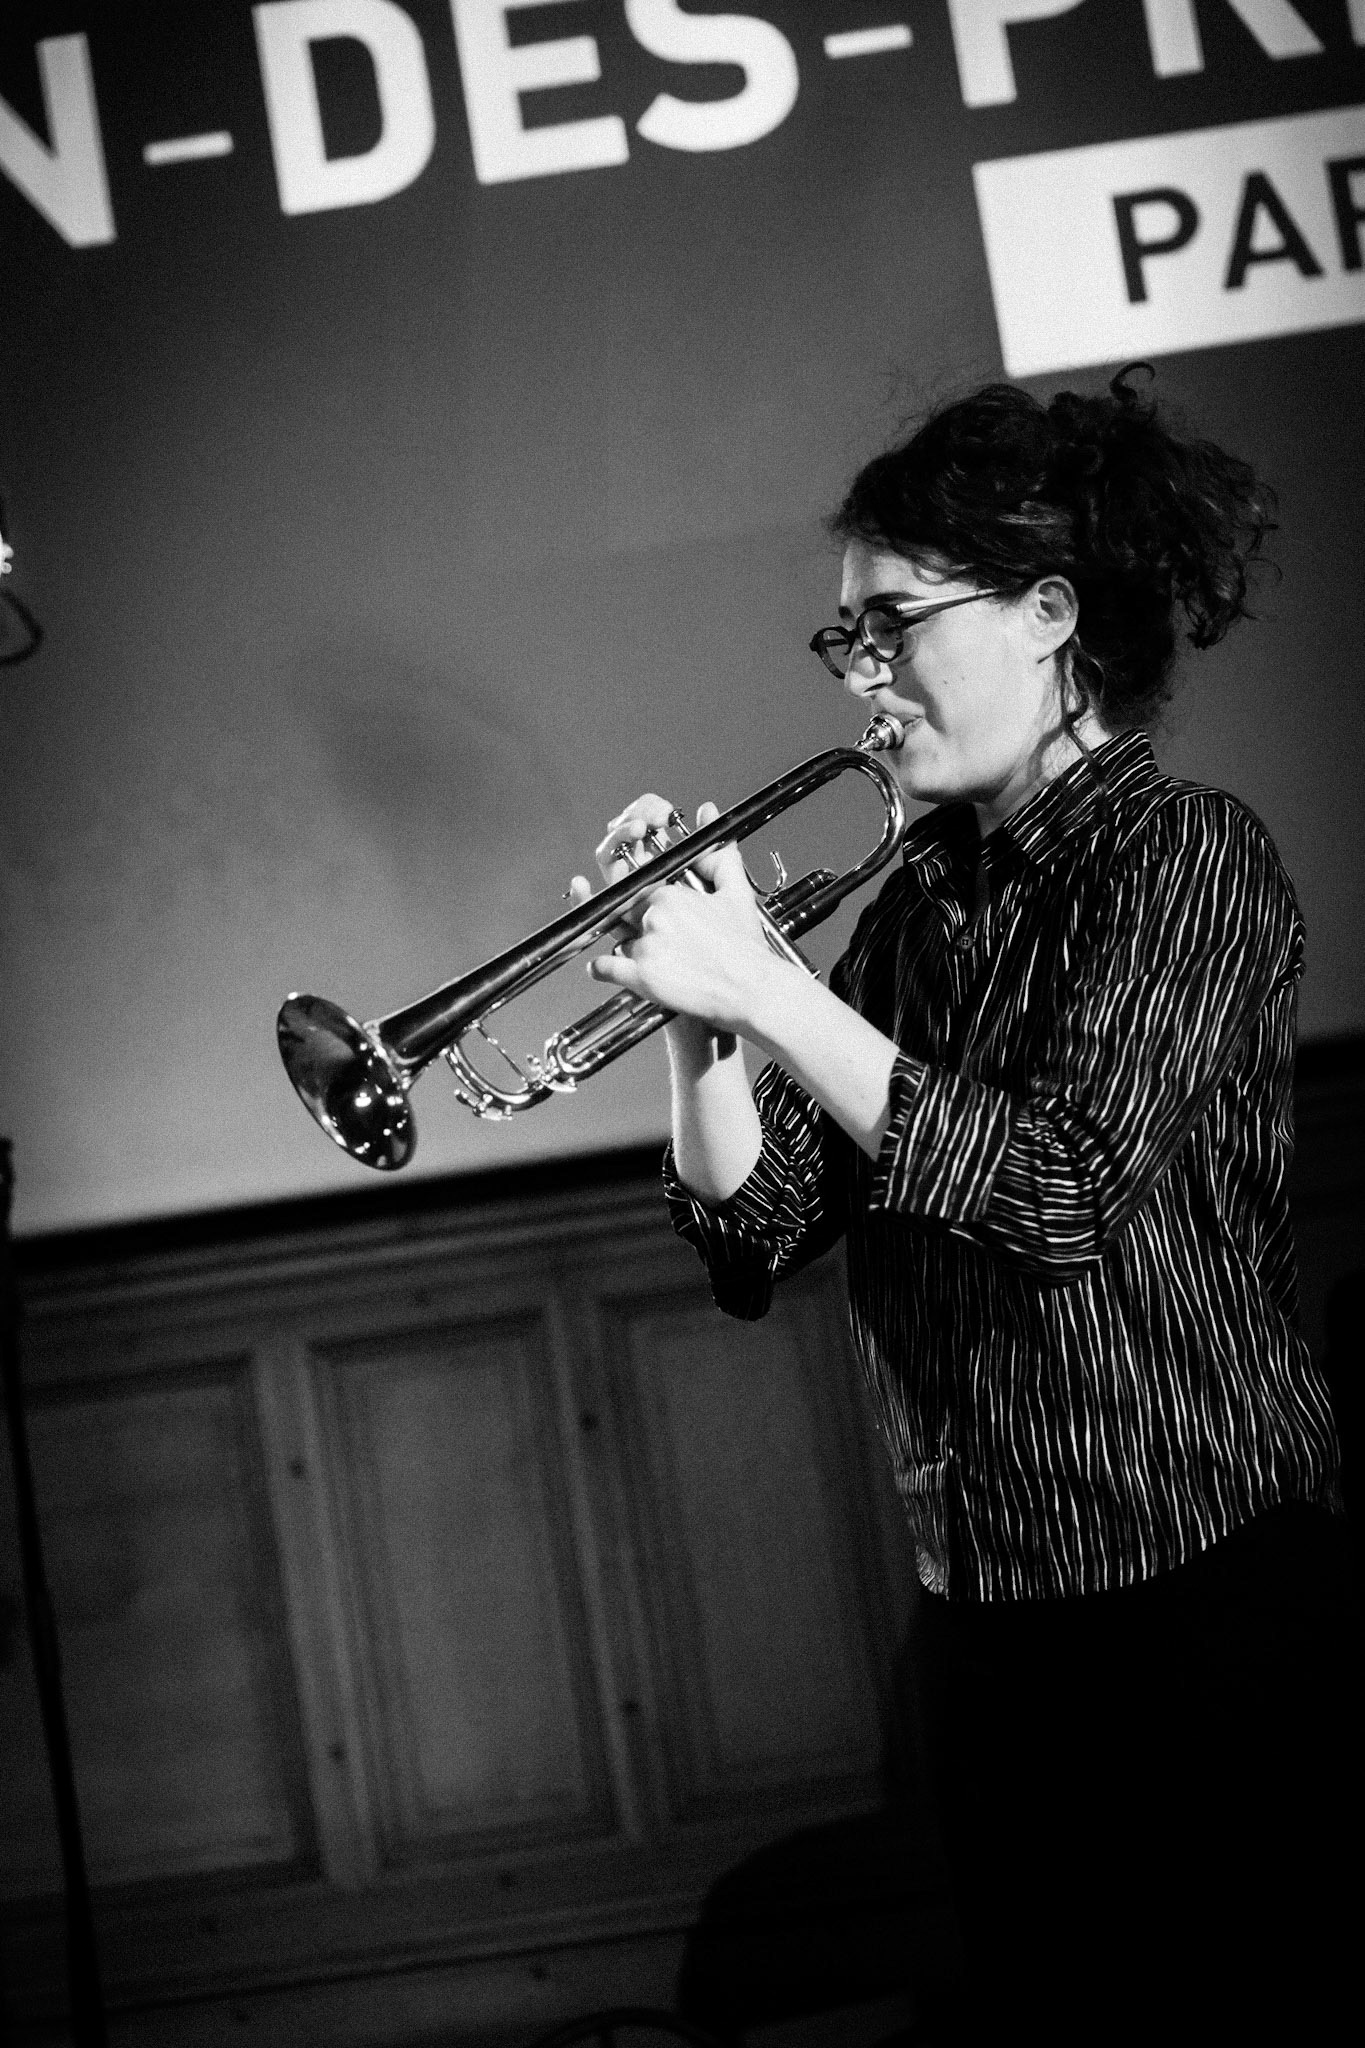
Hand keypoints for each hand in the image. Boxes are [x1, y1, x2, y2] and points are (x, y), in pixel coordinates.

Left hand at [567, 797, 776, 1053]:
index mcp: (669, 894)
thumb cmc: (746, 947)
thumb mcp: (735, 892)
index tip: (650, 908)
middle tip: (659, 937)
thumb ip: (717, 852)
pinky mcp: (640, 978)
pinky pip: (604, 967)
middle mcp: (652, 917)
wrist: (754, 991)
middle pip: (625, 914)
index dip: (641, 897)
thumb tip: (707, 812)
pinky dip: (602, 970)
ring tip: (658, 959)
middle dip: (637, 923)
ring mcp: (644, 947)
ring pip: (618, 940)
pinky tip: (612, 971)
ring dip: (629, 948)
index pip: (637, 887)